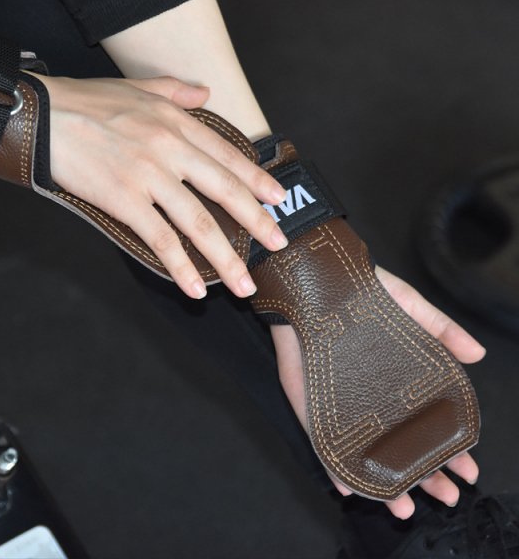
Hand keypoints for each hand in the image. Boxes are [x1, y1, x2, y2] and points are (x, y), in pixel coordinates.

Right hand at [41, 74, 287, 298]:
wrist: (41, 113)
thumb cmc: (87, 101)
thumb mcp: (138, 86)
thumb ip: (176, 90)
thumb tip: (206, 93)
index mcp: (177, 122)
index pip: (228, 156)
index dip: (257, 180)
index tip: (278, 200)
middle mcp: (170, 148)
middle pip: (225, 191)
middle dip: (256, 223)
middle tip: (279, 245)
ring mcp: (149, 176)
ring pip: (198, 222)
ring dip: (226, 258)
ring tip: (245, 284)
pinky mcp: (124, 199)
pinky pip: (160, 240)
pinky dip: (181, 267)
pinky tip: (196, 288)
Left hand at [270, 266, 485, 518]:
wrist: (312, 277)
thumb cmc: (360, 288)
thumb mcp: (407, 305)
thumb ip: (440, 328)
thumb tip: (478, 355)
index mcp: (394, 375)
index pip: (426, 419)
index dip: (448, 445)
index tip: (469, 468)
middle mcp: (367, 392)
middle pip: (397, 441)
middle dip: (421, 472)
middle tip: (446, 495)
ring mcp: (336, 399)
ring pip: (361, 449)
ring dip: (381, 480)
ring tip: (406, 508)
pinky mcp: (307, 398)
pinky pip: (318, 436)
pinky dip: (331, 464)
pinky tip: (348, 488)